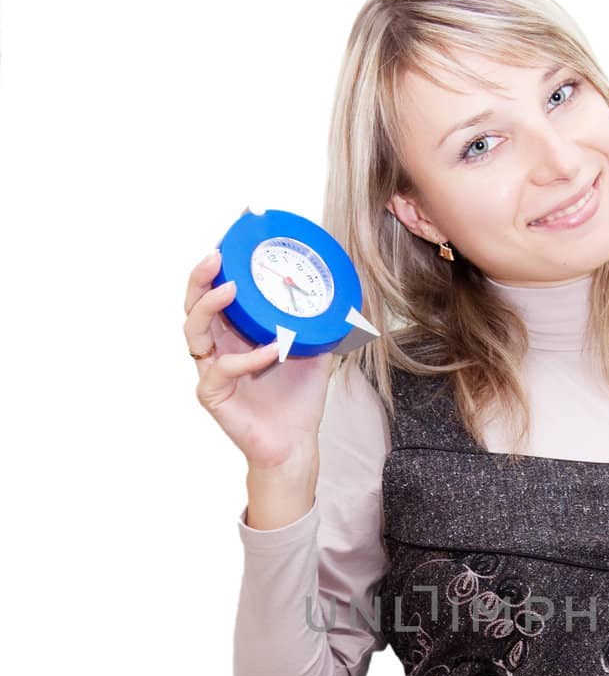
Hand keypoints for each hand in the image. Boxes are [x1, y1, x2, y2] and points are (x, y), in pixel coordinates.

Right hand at [184, 247, 334, 468]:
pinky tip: (271, 349)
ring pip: (193, 330)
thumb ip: (323, 323)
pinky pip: (223, 369)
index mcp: (234, 331)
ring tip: (231, 288)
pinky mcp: (212, 394)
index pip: (218, 290)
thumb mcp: (317, 350)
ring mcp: (211, 369)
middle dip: (201, 276)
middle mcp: (217, 346)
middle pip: (193, 303)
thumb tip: (348, 293)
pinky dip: (247, 358)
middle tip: (217, 255)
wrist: (296, 443)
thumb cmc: (298, 398)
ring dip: (209, 305)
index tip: (233, 233)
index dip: (220, 263)